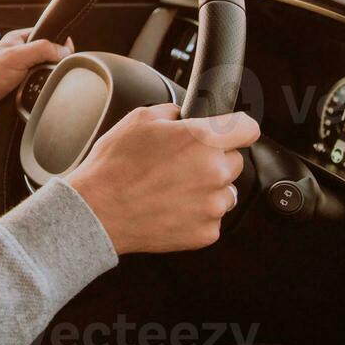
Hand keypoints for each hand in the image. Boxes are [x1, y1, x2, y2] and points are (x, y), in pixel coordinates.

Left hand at [0, 28, 71, 140]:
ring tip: (42, 84)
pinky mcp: (22, 89)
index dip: (59, 42)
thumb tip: (64, 50)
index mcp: (17, 39)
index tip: (69, 51)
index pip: (46, 34)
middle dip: (53, 64)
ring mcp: (21, 72)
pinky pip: (40, 88)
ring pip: (46, 74)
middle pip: (49, 56)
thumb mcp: (16, 57)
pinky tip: (39, 94)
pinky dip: (41, 91)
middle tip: (53, 70)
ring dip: (46, 80)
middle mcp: (20, 54)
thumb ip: (41, 49)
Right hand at [66, 104, 259, 254]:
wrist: (97, 211)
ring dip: (207, 188)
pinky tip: (170, 207)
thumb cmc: (114, 166)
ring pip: (225, 191)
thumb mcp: (138, 119)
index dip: (237, 128)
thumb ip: (173, 112)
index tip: (232, 132)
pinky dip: (196, 213)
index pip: (247, 129)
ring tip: (172, 188)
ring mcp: (212, 206)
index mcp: (201, 140)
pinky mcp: (206, 232)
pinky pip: (211, 217)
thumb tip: (185, 116)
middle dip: (214, 159)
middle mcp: (213, 172)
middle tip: (181, 163)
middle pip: (234, 161)